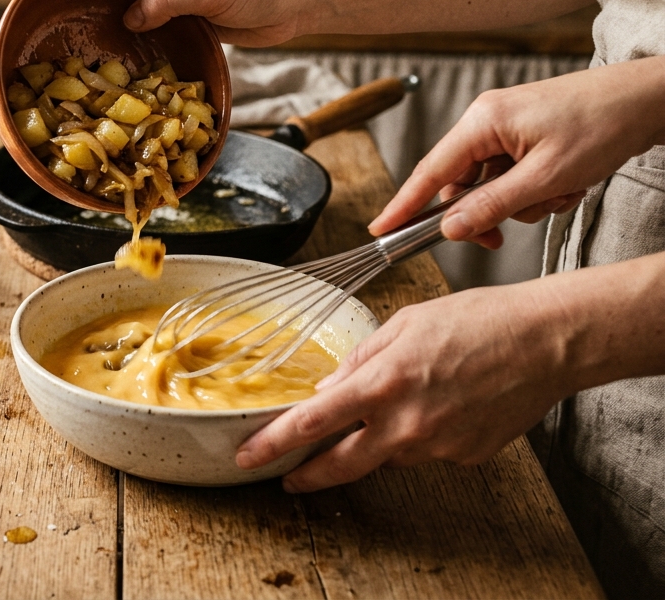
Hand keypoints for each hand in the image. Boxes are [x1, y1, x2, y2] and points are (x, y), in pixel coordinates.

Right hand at [66, 0, 314, 46]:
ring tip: (76, 38)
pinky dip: (133, 37)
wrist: (295, 3)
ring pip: (130, 5)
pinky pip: (151, 26)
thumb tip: (130, 17)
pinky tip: (117, 54)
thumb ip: (167, 1)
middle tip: (52, 15)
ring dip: (108, 19)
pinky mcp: (185, 18)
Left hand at [234, 281, 577, 491]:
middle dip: (307, 476)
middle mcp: (406, 422)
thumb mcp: (405, 323)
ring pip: (389, 452)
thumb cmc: (480, 320)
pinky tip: (445, 402)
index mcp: (383, 382)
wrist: (547, 340)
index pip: (311, 423)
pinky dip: (424, 431)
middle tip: (287, 479)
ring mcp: (438, 445)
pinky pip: (428, 449)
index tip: (250, 454)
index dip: (274, 444)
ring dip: (379, 437)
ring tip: (408, 398)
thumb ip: (361, 359)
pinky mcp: (466, 456)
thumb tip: (329, 389)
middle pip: (340, 464)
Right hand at [368, 57, 664, 248]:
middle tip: (504, 234)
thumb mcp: (547, 177)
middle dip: (487, 212)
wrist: (648, 98)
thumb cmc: (603, 123)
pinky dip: (536, 192)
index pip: (430, 171)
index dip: (403, 204)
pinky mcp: (525, 137)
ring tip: (560, 192)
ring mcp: (506, 128)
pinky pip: (512, 178)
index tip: (380, 228)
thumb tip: (450, 228)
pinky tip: (566, 185)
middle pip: (460, 184)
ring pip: (490, 187)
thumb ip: (493, 206)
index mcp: (482, 121)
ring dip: (521, 203)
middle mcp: (486, 121)